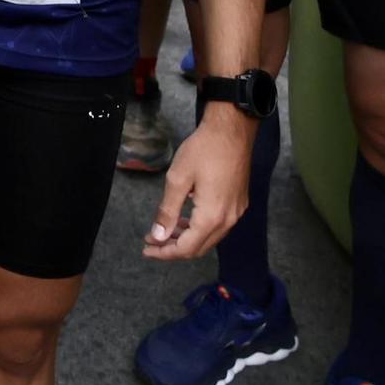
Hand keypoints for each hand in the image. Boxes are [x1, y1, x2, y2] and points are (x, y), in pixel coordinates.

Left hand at [144, 109, 254, 258]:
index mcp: (212, 217)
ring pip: (209, 238)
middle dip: (173, 248)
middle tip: (151, 241)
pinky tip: (184, 219)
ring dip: (186, 238)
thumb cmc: (202, 151)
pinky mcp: (238, 204)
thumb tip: (158, 236)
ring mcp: (236, 213)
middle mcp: (228, 220)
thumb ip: (168, 211)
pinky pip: (217, 226)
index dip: (165, 252)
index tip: (146, 249)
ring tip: (163, 231)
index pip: (186, 248)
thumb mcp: (178, 179)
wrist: (231, 132)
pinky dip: (199, 228)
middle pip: (199, 247)